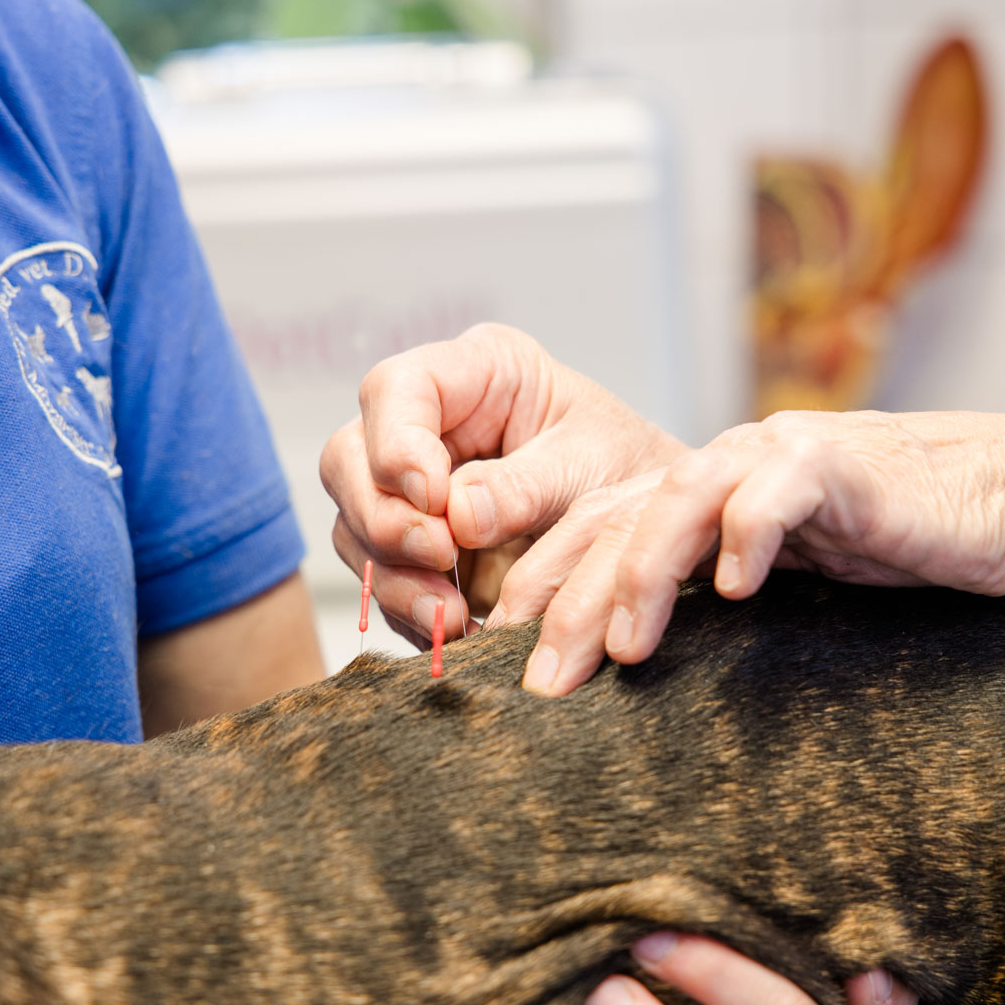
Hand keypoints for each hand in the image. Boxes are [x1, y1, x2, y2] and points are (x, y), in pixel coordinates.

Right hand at [320, 323, 686, 642]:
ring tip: (451, 616)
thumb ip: (525, 487)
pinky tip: (452, 630)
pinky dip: (410, 611)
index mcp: (474, 374)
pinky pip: (383, 582)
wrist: (655, 532)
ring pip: (355, 528)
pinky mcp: (416, 551)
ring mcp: (412, 491)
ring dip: (395, 578)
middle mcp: (428, 427)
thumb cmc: (631, 470)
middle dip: (383, 517)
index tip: (433, 499)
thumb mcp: (593, 466)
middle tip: (438, 557)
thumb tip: (456, 514)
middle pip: (349, 460)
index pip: (395, 389)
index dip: (396, 444)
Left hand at [521, 409, 1004, 694]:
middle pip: (617, 523)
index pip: (595, 534)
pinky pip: (780, 489)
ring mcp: (778, 454)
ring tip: (623, 648)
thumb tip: (627, 671)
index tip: (503, 667)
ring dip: (642, 575)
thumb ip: (710, 604)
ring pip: (679, 500)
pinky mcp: (841, 463)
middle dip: (569, 602)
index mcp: (697, 493)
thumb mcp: (783, 583)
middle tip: (541, 684)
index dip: (542, 591)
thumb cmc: (892, 548)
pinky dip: (751, 535)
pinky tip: (735, 590)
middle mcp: (723, 465)